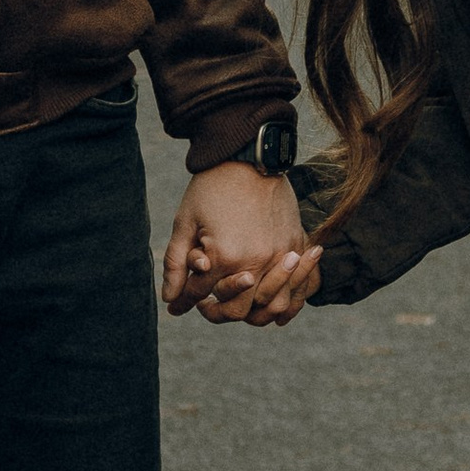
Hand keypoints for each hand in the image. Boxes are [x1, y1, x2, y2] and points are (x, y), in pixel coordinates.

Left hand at [163, 164, 318, 324]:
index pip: (200, 295)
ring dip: (253, 314)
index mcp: (225, 257)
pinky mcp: (296, 244)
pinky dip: (289, 302)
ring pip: (271, 306)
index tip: (175, 308)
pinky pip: (300, 287)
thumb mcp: (185, 223)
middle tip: (205, 309)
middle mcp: (256, 261)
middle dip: (217, 314)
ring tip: (237, 307)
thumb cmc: (211, 188)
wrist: (248, 157)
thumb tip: (169, 298)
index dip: (184, 302)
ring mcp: (281, 254)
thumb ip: (175, 264)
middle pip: (238, 310)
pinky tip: (272, 304)